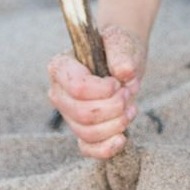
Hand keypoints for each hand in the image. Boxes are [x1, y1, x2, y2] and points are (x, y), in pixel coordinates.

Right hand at [46, 23, 147, 159]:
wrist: (121, 58)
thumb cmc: (116, 48)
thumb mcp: (120, 41)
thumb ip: (121, 52)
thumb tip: (124, 72)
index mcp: (61, 67)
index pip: (77, 87)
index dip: (102, 90)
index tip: (117, 83)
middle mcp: (59, 93)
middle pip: (83, 113)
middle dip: (114, 106)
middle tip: (128, 92)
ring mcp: (68, 114)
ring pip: (87, 132)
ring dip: (116, 123)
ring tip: (130, 107)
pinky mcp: (82, 130)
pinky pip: (87, 148)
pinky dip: (105, 148)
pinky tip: (121, 138)